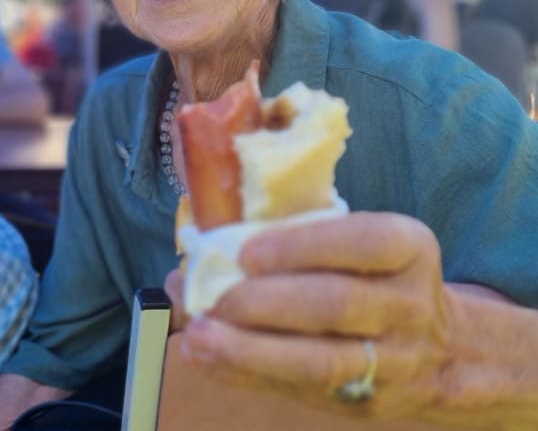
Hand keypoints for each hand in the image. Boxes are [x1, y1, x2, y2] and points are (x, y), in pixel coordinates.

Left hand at [173, 212, 453, 418]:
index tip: (247, 251)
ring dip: (249, 350)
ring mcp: (393, 361)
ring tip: (198, 336)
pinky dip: (244, 374)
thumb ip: (292, 239)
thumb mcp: (359, 245)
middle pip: (336, 305)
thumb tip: (200, 243)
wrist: (441, 353)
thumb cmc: (371, 278)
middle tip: (212, 297)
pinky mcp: (365, 402)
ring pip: (320, 361)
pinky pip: (298, 389)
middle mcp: (409, 305)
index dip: (302, 246)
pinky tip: (205, 359)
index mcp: (408, 249)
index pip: (365, 242)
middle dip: (266, 302)